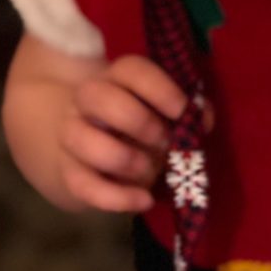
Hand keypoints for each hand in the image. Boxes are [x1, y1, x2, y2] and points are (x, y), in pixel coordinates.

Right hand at [59, 55, 190, 213]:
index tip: (182, 111)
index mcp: (117, 78)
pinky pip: (81, 184)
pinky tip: (143, 201)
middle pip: (98, 96)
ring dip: (121, 157)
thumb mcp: (164, 113)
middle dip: (138, 121)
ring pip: (78, 137)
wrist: (95, 149)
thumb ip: (187, 113)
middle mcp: (87, 99)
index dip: (159, 88)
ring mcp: (72, 133)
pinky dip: (115, 197)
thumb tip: (203, 121)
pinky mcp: (68, 170)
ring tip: (149, 170)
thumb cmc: (141, 124)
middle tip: (164, 142)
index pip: (131, 69)